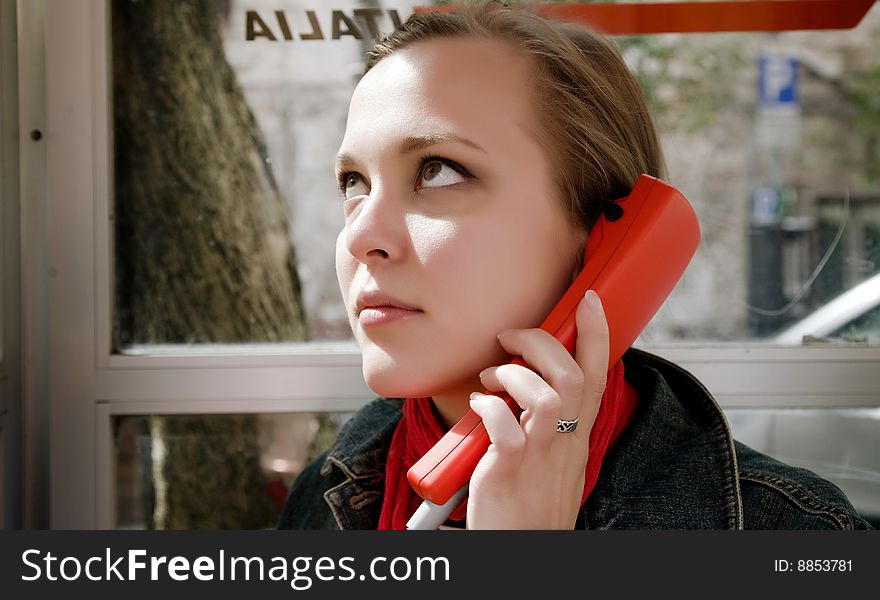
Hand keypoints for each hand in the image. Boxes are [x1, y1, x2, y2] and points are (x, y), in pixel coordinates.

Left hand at [466, 290, 608, 528]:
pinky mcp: (507, 471)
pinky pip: (504, 426)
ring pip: (547, 396)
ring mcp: (538, 457)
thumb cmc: (531, 504)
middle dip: (542, 342)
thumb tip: (534, 383)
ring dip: (513, 374)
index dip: (596, 335)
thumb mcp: (556, 460)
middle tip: (511, 339)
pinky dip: (487, 406)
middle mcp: (564, 443)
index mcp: (576, 436)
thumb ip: (552, 422)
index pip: (598, 376)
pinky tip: (477, 407)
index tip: (589, 300)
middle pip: (573, 376)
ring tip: (490, 379)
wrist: (523, 551)